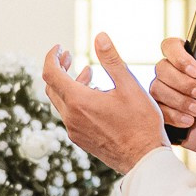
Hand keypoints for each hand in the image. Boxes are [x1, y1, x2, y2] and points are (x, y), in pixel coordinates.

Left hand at [41, 34, 170, 175]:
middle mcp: (70, 117)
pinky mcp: (81, 139)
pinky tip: (96, 96)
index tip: (60, 48)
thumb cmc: (141, 123)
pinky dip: (76, 100)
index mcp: (78, 101)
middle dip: (59, 68)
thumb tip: (100, 36)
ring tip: (88, 73)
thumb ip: (112, 60)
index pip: (51, 73)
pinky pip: (70, 115)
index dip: (52, 57)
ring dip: (70, 85)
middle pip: (52, 87)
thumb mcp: (129, 86)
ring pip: (61, 102)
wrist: (144, 160)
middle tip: (69, 56)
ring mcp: (74, 130)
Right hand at [149, 6, 195, 159]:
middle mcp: (172, 74)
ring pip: (157, 90)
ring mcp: (163, 94)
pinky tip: (189, 121)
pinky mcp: (159, 113)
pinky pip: (156, 109)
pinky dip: (175, 116)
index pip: (169, 46)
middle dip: (183, 84)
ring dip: (181, 102)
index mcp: (187, 60)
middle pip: (160, 68)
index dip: (179, 58)